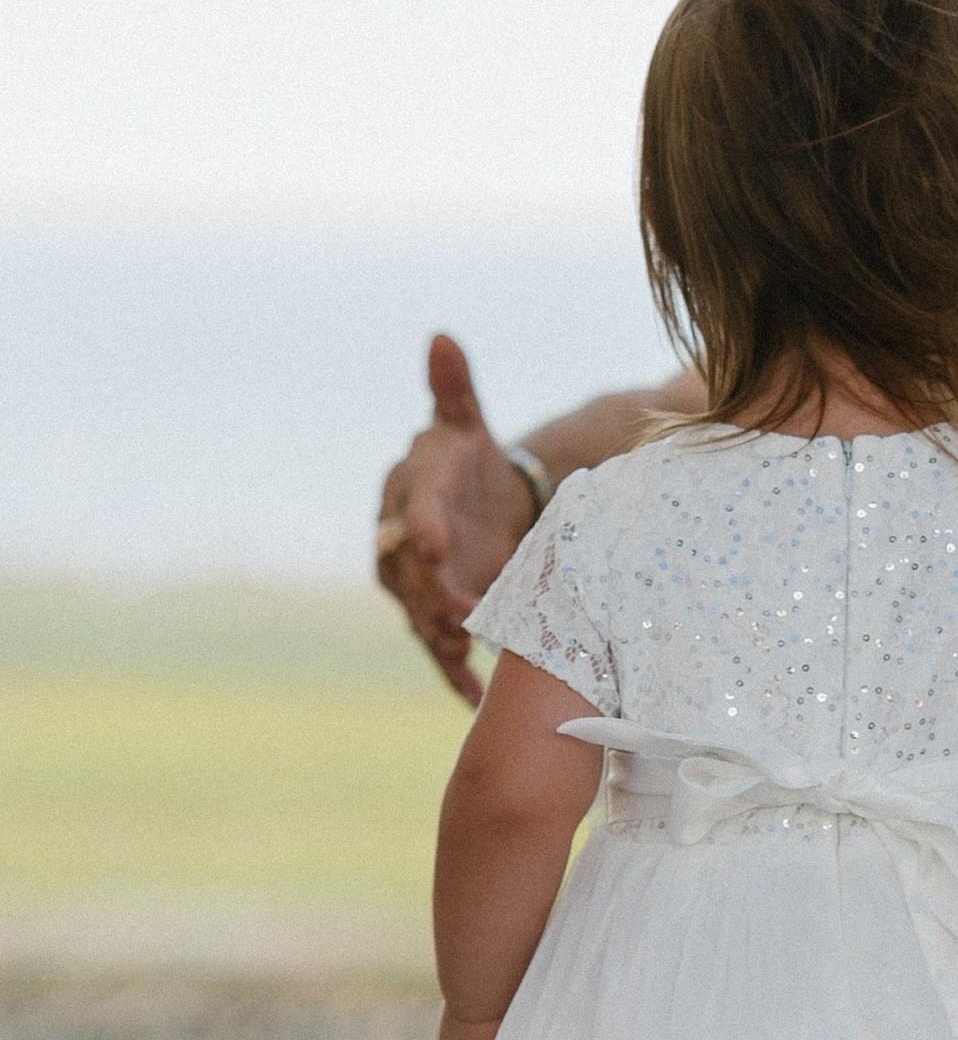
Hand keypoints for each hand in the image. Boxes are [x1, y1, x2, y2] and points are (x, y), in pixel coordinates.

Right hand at [374, 336, 535, 706]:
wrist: (477, 505)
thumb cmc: (470, 460)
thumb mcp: (467, 425)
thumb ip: (454, 390)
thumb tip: (442, 338)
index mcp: (406, 490)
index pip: (412, 508)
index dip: (426, 527)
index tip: (443, 545)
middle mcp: (397, 541)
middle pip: (411, 573)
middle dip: (436, 593)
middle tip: (469, 613)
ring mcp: (413, 584)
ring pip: (421, 614)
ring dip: (443, 637)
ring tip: (470, 655)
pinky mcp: (432, 616)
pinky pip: (437, 649)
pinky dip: (454, 676)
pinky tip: (475, 701)